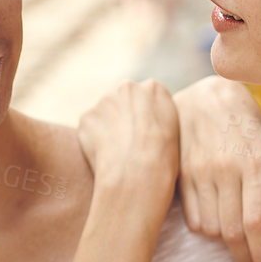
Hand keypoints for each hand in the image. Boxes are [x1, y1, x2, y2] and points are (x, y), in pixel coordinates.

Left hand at [78, 80, 180, 210]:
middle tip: (128, 145)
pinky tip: (105, 155)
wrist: (138, 174)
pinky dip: (93, 141)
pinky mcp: (87, 116)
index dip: (144, 119)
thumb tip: (145, 121)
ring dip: (107, 129)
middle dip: (122, 118)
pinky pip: (90, 128)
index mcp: (154, 89)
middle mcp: (128, 88)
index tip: (144, 135)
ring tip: (118, 153)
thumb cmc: (162, 159)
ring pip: (104, 115)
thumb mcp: (173, 131)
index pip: (146, 98)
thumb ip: (157, 116)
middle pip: (122, 101)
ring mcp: (105, 100)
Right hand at [172, 77, 260, 261]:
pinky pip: (192, 219)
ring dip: (226, 242)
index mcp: (255, 163)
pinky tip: (218, 219)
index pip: (256, 224)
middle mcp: (225, 169)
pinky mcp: (179, 175)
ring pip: (210, 229)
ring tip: (238, 238)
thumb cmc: (246, 126)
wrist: (206, 95)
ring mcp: (198, 172)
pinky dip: (207, 228)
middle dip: (246, 257)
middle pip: (232, 232)